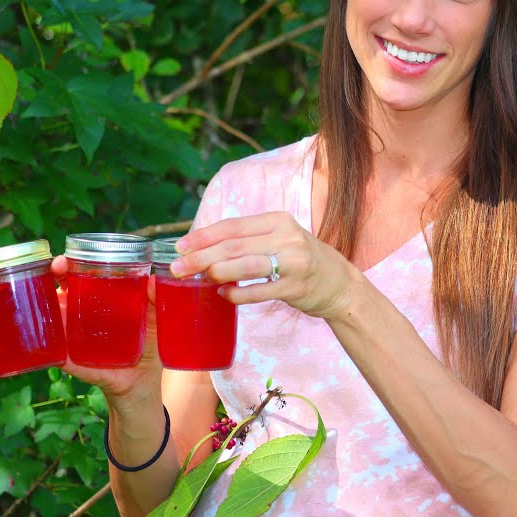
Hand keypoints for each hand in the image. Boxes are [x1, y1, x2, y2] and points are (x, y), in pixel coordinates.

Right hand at [0, 255, 163, 406]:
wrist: (143, 382)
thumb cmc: (147, 341)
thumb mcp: (154, 316)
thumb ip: (155, 297)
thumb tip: (154, 279)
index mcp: (86, 296)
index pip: (65, 274)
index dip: (55, 265)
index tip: (56, 264)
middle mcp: (67, 311)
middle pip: (30, 293)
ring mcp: (60, 335)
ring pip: (20, 322)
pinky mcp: (59, 359)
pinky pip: (28, 356)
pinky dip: (3, 355)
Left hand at [169, 211, 361, 319]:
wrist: (339, 282)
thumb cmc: (300, 259)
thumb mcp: (279, 239)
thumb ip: (248, 241)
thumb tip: (202, 249)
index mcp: (278, 221)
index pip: (233, 226)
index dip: (204, 236)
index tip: (180, 246)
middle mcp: (287, 237)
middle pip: (234, 246)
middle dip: (201, 256)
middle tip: (177, 267)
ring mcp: (294, 262)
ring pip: (247, 265)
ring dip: (218, 272)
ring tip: (199, 278)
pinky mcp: (297, 287)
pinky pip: (261, 291)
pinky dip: (239, 294)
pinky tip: (225, 295)